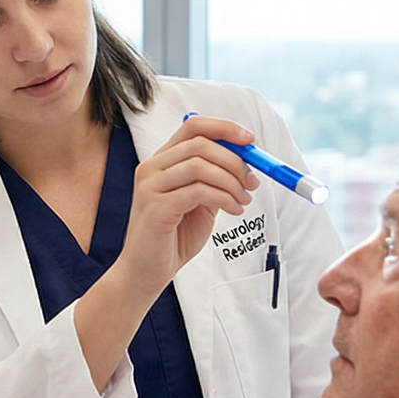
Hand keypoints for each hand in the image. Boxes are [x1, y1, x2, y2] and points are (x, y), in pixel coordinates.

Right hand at [121, 116, 257, 298]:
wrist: (146, 271)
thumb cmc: (173, 237)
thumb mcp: (200, 201)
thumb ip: (215, 179)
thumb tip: (247, 160)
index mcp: (161, 161)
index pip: (193, 126)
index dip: (225, 128)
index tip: (250, 141)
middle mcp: (151, 168)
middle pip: (200, 144)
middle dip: (235, 161)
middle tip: (252, 182)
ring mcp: (150, 187)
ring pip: (200, 166)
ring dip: (231, 182)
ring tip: (243, 200)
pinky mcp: (156, 208)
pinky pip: (198, 192)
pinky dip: (224, 198)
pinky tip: (234, 210)